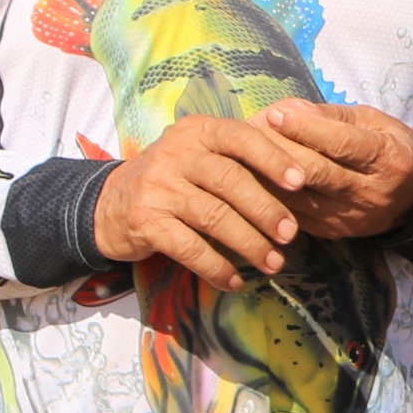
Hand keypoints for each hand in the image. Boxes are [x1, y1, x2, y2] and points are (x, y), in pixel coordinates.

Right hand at [93, 114, 336, 288]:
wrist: (110, 203)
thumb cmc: (175, 178)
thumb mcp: (201, 154)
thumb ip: (240, 158)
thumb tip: (302, 178)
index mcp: (198, 131)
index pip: (241, 137)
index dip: (273, 159)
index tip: (301, 182)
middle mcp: (176, 153)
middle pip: (231, 181)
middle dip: (266, 210)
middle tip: (291, 234)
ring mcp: (158, 187)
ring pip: (214, 217)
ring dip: (249, 244)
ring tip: (273, 264)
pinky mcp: (145, 222)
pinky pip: (190, 248)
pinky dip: (217, 267)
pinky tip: (235, 281)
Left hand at [252, 101, 412, 238]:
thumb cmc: (390, 148)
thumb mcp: (374, 121)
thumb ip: (333, 116)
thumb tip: (291, 110)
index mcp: (387, 158)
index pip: (342, 144)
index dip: (306, 128)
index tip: (274, 114)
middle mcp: (370, 192)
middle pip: (316, 172)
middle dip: (278, 150)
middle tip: (247, 131)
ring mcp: (349, 216)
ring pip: (299, 197)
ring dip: (267, 176)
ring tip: (242, 154)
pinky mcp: (332, 231)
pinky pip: (293, 214)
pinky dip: (270, 196)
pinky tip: (251, 180)